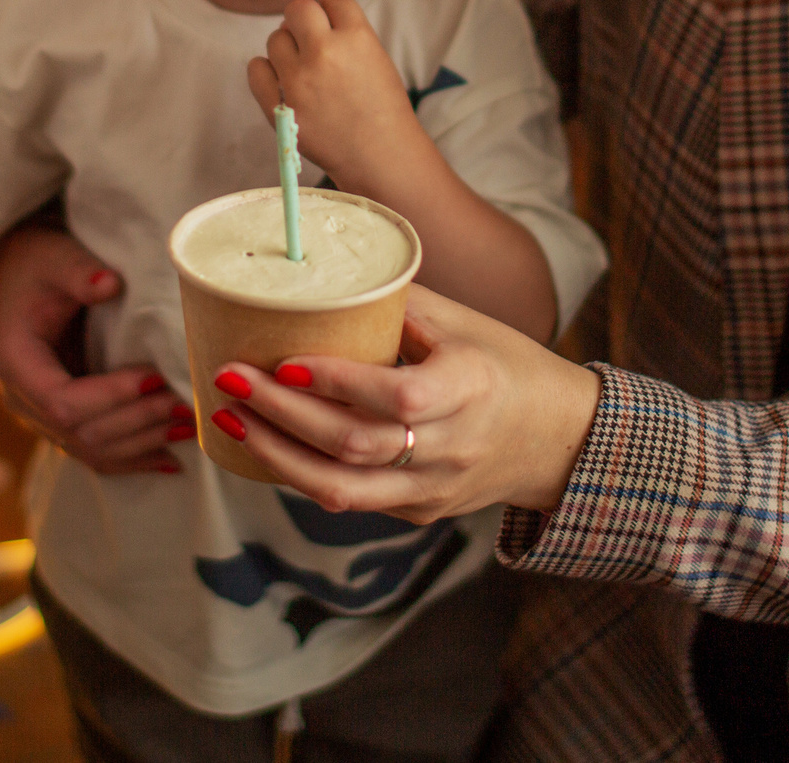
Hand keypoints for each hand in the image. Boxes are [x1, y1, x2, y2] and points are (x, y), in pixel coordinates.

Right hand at [0, 226, 190, 475]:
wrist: (28, 274)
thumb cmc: (43, 262)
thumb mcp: (56, 257)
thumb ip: (79, 271)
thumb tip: (110, 284)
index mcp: (15, 363)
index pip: (62, 401)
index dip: (110, 397)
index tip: (155, 378)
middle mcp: (21, 400)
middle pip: (80, 433)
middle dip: (138, 421)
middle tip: (188, 403)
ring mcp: (40, 418)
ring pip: (92, 451)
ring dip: (144, 443)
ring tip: (192, 426)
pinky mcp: (62, 423)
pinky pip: (97, 453)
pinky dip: (135, 459)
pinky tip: (173, 459)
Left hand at [203, 283, 600, 524]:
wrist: (559, 438)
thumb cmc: (505, 365)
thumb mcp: (465, 324)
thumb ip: (399, 303)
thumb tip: (324, 274)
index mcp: (470, 387)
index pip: (397, 395)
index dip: (337, 382)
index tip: (284, 359)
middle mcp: (452, 446)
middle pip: (354, 444)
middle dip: (281, 414)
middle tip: (229, 379)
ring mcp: (434, 488)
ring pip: (342, 489)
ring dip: (276, 455)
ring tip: (230, 418)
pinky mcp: (419, 513)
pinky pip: (350, 499)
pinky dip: (302, 473)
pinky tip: (268, 443)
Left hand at [245, 0, 429, 195]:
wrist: (380, 156)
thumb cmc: (382, 108)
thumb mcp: (375, 58)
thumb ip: (345, 32)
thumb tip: (305, 10)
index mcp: (358, 36)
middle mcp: (327, 51)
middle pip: (296, 9)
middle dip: (300, 18)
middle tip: (309, 37)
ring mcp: (300, 79)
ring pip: (275, 38)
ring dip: (286, 47)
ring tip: (305, 70)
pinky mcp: (280, 104)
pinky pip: (256, 67)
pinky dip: (265, 70)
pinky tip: (282, 80)